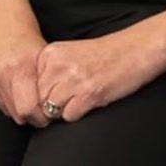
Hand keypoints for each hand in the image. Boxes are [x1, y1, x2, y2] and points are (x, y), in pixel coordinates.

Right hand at [0, 30, 52, 126]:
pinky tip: (7, 83)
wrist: (6, 29)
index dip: (38, 118)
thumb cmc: (30, 47)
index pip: (27, 109)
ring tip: (22, 92)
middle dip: (29, 115)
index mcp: (20, 67)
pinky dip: (3, 97)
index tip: (44, 117)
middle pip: (15, 113)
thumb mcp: (45, 63)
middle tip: (36, 108)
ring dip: (16, 106)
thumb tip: (50, 114)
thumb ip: (46, 89)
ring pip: (5, 109)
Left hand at [33, 30, 165, 122]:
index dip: (38, 96)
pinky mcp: (89, 94)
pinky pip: (69, 116)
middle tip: (66, 103)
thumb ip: (50, 70)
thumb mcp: (68, 54)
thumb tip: (31, 97)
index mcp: (49, 54)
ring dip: (62, 111)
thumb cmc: (103, 55)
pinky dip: (77, 114)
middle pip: (38, 99)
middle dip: (49, 107)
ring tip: (78, 101)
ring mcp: (73, 79)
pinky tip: (89, 103)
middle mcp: (58, 65)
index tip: (52, 97)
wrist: (136, 49)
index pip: (29, 85)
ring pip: (50, 110)